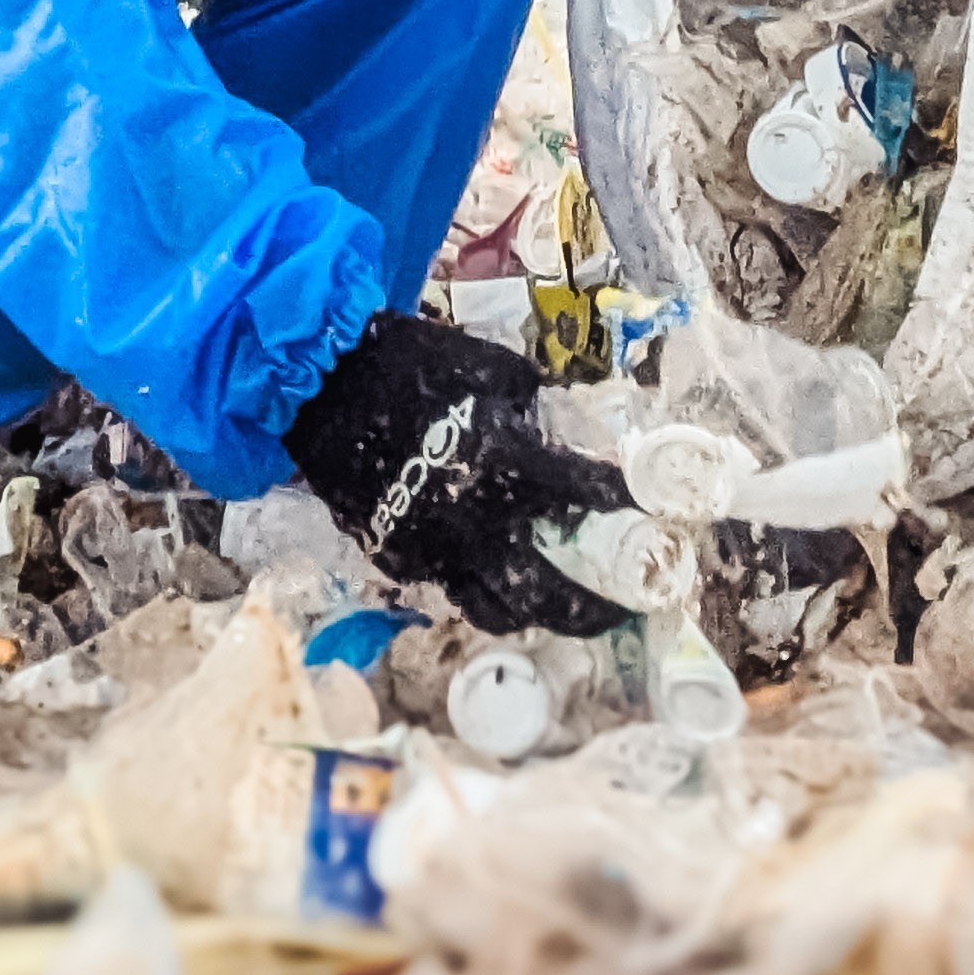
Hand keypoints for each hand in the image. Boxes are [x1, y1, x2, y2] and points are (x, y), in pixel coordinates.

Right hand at [285, 309, 639, 636]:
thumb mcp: (492, 369)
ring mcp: (434, 549)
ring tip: (559, 604)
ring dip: (536, 611)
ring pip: (497, 609)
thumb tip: (565, 428)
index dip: (624, 503)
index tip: (650, 508)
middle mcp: (477, 524)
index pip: (588, 497)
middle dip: (593, 608)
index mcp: (508, 467)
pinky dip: (480, 584)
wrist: (323, 381)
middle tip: (619, 606)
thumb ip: (536, 407)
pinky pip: (449, 587)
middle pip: (550, 594)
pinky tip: (495, 567)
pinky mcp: (398, 558)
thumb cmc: (412, 363)